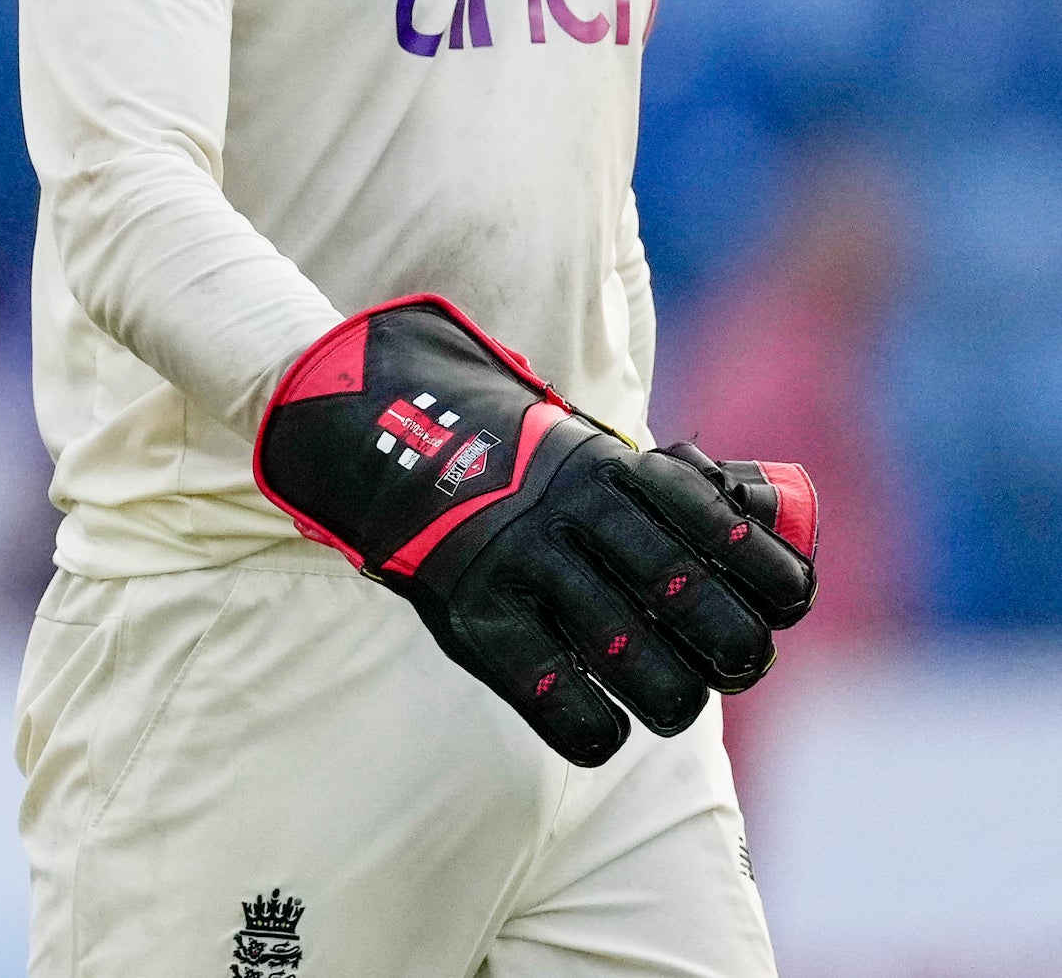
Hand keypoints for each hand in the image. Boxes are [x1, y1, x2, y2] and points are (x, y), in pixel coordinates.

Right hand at [255, 295, 817, 765]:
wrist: (394, 445)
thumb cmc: (531, 478)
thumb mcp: (608, 459)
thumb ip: (695, 494)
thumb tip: (786, 541)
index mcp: (624, 471)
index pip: (737, 541)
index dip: (778, 586)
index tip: (774, 605)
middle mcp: (580, 516)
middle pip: (707, 614)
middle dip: (738, 653)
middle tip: (726, 661)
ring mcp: (526, 566)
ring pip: (651, 674)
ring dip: (677, 701)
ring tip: (667, 697)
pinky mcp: (478, 619)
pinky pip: (566, 710)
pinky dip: (599, 734)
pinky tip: (601, 724)